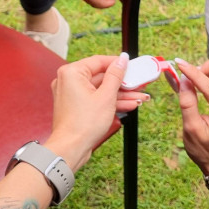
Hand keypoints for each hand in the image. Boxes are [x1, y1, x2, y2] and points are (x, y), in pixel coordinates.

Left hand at [46, 53, 147, 169]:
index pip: (99, 61)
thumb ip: (116, 75)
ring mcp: (72, 94)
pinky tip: (129, 104)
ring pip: (101, 89)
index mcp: (72, 73)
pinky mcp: (77, 106)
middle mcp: (69, 81)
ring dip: (121, 94)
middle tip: (139, 83)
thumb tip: (122, 60)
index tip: (132, 65)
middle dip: (123, 83)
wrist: (71, 148)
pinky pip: (96, 98)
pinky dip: (110, 101)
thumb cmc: (83, 124)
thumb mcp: (106, 96)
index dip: (118, 64)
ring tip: (140, 97)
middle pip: (102, 76)